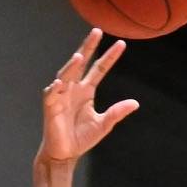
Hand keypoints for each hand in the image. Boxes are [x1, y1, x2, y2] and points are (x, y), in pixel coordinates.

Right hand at [38, 30, 137, 166]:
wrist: (65, 155)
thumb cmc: (81, 139)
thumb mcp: (103, 125)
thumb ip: (117, 113)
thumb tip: (135, 103)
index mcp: (87, 91)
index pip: (99, 68)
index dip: (110, 57)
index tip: (121, 44)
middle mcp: (74, 89)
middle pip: (81, 63)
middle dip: (88, 47)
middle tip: (97, 31)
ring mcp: (61, 96)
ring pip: (66, 75)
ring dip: (72, 66)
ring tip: (79, 56)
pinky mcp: (50, 108)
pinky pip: (51, 95)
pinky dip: (55, 89)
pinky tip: (60, 83)